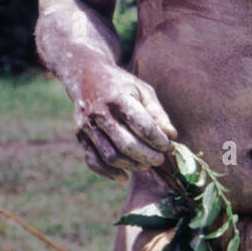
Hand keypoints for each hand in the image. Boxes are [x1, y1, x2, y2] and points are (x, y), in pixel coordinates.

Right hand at [73, 66, 177, 181]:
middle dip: (147, 156)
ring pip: (111, 156)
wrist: (86, 74)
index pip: (143, 126)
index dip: (158, 140)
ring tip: (146, 165)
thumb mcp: (143, 91)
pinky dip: (108, 173)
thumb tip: (171, 136)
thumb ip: (157, 113)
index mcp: (120, 98)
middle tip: (160, 159)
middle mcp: (101, 113)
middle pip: (126, 145)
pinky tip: (124, 176)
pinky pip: (93, 161)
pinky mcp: (80, 136)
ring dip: (132, 165)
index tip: (168, 145)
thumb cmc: (122, 85)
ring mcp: (88, 126)